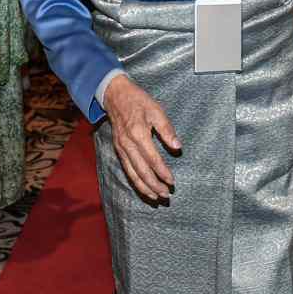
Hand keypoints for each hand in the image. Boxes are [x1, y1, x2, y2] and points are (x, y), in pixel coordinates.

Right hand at [104, 75, 180, 200]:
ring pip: (132, 174)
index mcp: (138, 134)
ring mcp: (121, 148)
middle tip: (166, 195)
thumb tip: (178, 146)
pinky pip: (127, 169)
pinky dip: (135, 181)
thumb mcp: (156, 110)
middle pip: (142, 171)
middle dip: (154, 185)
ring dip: (144, 188)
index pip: (152, 159)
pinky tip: (143, 187)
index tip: (172, 181)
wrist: (115, 96)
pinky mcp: (118, 150)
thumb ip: (167, 130)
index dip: (162, 172)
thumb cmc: (138, 101)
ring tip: (156, 197)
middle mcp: (128, 144)